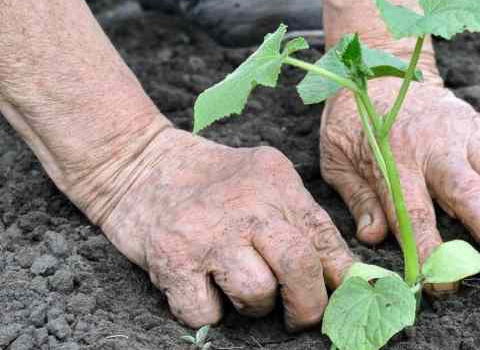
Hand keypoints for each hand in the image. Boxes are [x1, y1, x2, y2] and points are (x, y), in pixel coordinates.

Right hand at [93, 128, 353, 329]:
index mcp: (277, 184)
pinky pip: (207, 313)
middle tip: (300, 315)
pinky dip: (209, 312)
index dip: (340, 276)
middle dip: (308, 305)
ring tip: (239, 287)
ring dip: (254, 306)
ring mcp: (209, 235)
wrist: (138, 164)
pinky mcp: (173, 261)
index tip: (339, 296)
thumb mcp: (263, 179)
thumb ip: (299, 217)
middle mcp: (247, 207)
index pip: (324, 238)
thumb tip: (340, 273)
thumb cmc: (210, 180)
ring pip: (257, 295)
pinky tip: (203, 288)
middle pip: (298, 267)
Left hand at [320, 76, 479, 277]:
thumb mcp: (338, 159)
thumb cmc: (355, 122)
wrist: (379, 70)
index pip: (413, 212)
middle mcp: (435, 148)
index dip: (428, 249)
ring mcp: (465, 136)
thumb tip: (373, 237)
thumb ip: (358, 197)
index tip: (441, 284)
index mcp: (394, 159)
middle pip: (467, 192)